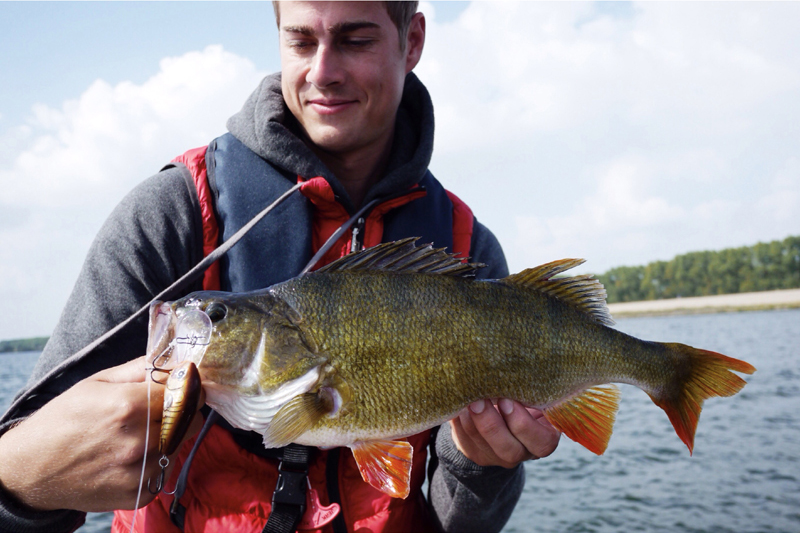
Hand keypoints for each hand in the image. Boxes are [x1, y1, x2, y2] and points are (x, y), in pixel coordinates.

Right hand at [0, 356, 204, 511]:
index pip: (184, 392)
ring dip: (170, 436)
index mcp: (128, 405)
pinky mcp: (139, 494)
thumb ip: (140, 369)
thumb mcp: (97, 382)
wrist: (31, 469)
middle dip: (183, 411)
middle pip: (189, 419)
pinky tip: (135, 455)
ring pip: (179, 445)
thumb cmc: (63, 420)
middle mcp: (138, 440)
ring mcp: (139, 471)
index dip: (186, 388)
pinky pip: (165, 471)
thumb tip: (175, 360)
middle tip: (165, 409)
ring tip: (142, 433)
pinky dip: (158, 461)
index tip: (183, 386)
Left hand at [450, 399, 559, 467]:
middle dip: (490, 422)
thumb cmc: (524, 398)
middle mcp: (522, 453)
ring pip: (480, 442)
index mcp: (543, 440)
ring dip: (471, 418)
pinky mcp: (475, 453)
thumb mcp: (533, 396)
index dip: (522, 422)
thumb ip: (530, 393)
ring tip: (466, 396)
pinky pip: (463, 439)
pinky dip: (458, 420)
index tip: (507, 400)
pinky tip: (458, 403)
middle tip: (479, 399)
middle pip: (507, 449)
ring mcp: (497, 457)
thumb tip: (514, 375)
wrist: (504, 412)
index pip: (539, 441)